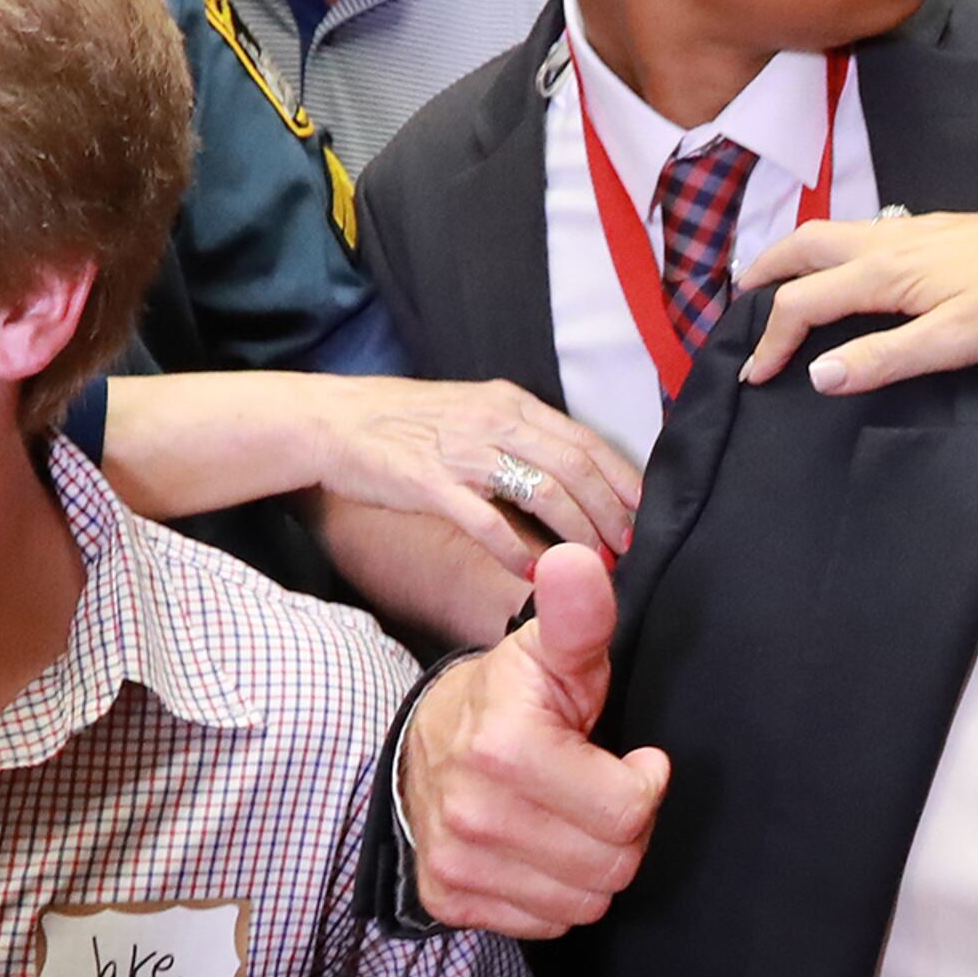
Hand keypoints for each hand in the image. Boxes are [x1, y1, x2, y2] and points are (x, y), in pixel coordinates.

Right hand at [102, 374, 638, 571]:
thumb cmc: (404, 423)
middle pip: (574, 468)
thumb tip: (568, 476)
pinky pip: (486, 520)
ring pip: (542, 492)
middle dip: (609, 512)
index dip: (621, 479)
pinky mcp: (430, 482)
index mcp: (510, 403)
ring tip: (594, 565)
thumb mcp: (471, 413)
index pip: (585, 439)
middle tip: (628, 549)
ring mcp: (463, 451)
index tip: (645, 512)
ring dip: (576, 533)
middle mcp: (494, 421)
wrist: (332, 420)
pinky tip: (532, 573)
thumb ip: (518, 438)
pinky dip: (515, 549)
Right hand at [396, 545, 664, 937]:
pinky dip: (555, 893)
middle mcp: (473, 814)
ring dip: (592, 864)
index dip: (643, 784)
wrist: (423, 743)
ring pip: (585, 902)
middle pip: (613, 864)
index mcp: (504, 748)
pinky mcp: (449, 900)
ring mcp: (456, 863)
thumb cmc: (509, 697)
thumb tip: (578, 560)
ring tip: (570, 817)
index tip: (630, 760)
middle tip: (598, 789)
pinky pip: (547, 924)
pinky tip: (540, 848)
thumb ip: (577, 615)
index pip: (628, 811)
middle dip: (622, 828)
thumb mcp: (551, 652)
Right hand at [737, 207, 977, 393]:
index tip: (755, 376)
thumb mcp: (952, 342)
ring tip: (777, 282)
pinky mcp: (935, 230)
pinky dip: (829, 249)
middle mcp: (888, 241)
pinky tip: (846, 270)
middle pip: (803, 246)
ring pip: (831, 233)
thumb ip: (882, 358)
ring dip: (793, 256)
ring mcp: (912, 230)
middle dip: (763, 273)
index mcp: (884, 272)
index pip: (803, 303)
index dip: (771, 341)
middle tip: (738, 304)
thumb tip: (817, 374)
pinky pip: (860, 232)